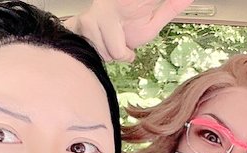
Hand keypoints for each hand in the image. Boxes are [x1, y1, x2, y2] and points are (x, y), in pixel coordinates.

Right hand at [64, 0, 192, 61]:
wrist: (112, 10)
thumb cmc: (132, 19)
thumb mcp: (153, 18)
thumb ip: (171, 8)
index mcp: (122, 5)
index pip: (120, 41)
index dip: (124, 52)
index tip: (129, 51)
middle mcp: (101, 10)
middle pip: (112, 53)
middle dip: (119, 52)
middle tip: (122, 40)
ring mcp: (87, 18)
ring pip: (98, 53)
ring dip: (105, 51)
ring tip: (110, 37)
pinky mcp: (76, 24)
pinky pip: (79, 45)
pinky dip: (88, 47)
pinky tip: (94, 39)